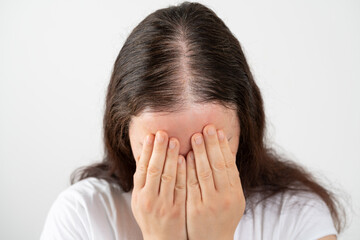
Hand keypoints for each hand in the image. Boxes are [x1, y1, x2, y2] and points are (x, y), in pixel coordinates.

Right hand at [131, 131, 186, 239]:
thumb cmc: (152, 217)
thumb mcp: (141, 200)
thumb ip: (142, 180)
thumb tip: (142, 155)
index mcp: (139, 195)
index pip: (142, 169)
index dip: (147, 152)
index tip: (152, 135)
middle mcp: (149, 199)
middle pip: (154, 170)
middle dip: (158, 150)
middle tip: (163, 132)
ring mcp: (164, 204)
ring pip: (167, 177)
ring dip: (170, 157)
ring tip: (174, 140)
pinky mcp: (178, 209)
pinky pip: (180, 188)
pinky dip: (181, 172)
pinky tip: (184, 159)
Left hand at [186, 124, 244, 239]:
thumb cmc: (222, 218)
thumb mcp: (232, 200)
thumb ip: (229, 179)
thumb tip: (225, 153)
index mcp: (235, 193)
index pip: (229, 165)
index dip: (223, 147)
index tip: (218, 131)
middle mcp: (225, 198)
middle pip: (217, 166)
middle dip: (211, 145)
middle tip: (206, 127)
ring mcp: (210, 204)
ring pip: (204, 173)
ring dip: (200, 153)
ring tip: (195, 137)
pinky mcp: (195, 209)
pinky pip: (190, 185)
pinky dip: (188, 170)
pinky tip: (184, 157)